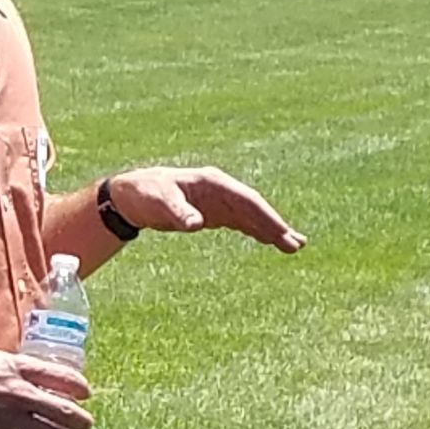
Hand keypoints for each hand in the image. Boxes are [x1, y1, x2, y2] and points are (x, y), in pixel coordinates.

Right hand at [0, 347, 92, 428]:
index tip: (88, 393)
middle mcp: (19, 392)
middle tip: (88, 425)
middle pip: (60, 409)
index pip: (59, 376)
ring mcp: (8, 416)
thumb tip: (51, 376)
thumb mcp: (4, 358)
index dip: (78, 385)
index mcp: (20, 368)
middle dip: (79, 420)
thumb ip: (28, 368)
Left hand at [106, 166, 304, 250]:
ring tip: (292, 246)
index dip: (265, 217)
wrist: (132, 195)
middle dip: (275, 225)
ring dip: (270, 230)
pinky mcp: (214, 212)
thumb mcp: (159, 203)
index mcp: (213, 182)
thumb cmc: (146, 195)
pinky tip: (269, 241)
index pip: (246, 201)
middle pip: (254, 208)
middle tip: (296, 244)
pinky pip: (241, 222)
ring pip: (251, 216)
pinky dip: (255, 231)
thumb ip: (178, 213)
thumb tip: (196, 224)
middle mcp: (221, 189)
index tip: (281, 232)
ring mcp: (219, 200)